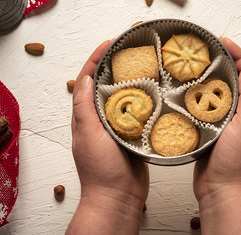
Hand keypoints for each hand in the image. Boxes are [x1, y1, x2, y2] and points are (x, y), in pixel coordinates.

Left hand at [67, 40, 148, 234]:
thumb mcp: (88, 135)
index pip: (88, 80)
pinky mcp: (133, 133)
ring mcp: (117, 126)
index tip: (109, 43)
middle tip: (130, 49)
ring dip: (131, 79)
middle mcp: (100, 118)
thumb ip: (85, 108)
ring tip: (144, 64)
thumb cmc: (100, 169)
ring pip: (123, 96)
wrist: (119, 197)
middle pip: (106, 84)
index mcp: (86, 115)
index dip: (96, 59)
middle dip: (115, 64)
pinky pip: (138, 111)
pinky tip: (155, 91)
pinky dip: (144, 98)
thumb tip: (86, 79)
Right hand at [193, 37, 240, 233]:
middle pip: (236, 81)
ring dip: (211, 78)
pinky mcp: (214, 131)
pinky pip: (208, 108)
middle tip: (208, 49)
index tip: (224, 42)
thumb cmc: (238, 163)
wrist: (222, 193)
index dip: (239, 56)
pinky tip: (190, 91)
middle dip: (225, 63)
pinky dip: (201, 97)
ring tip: (197, 65)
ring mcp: (229, 124)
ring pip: (221, 94)